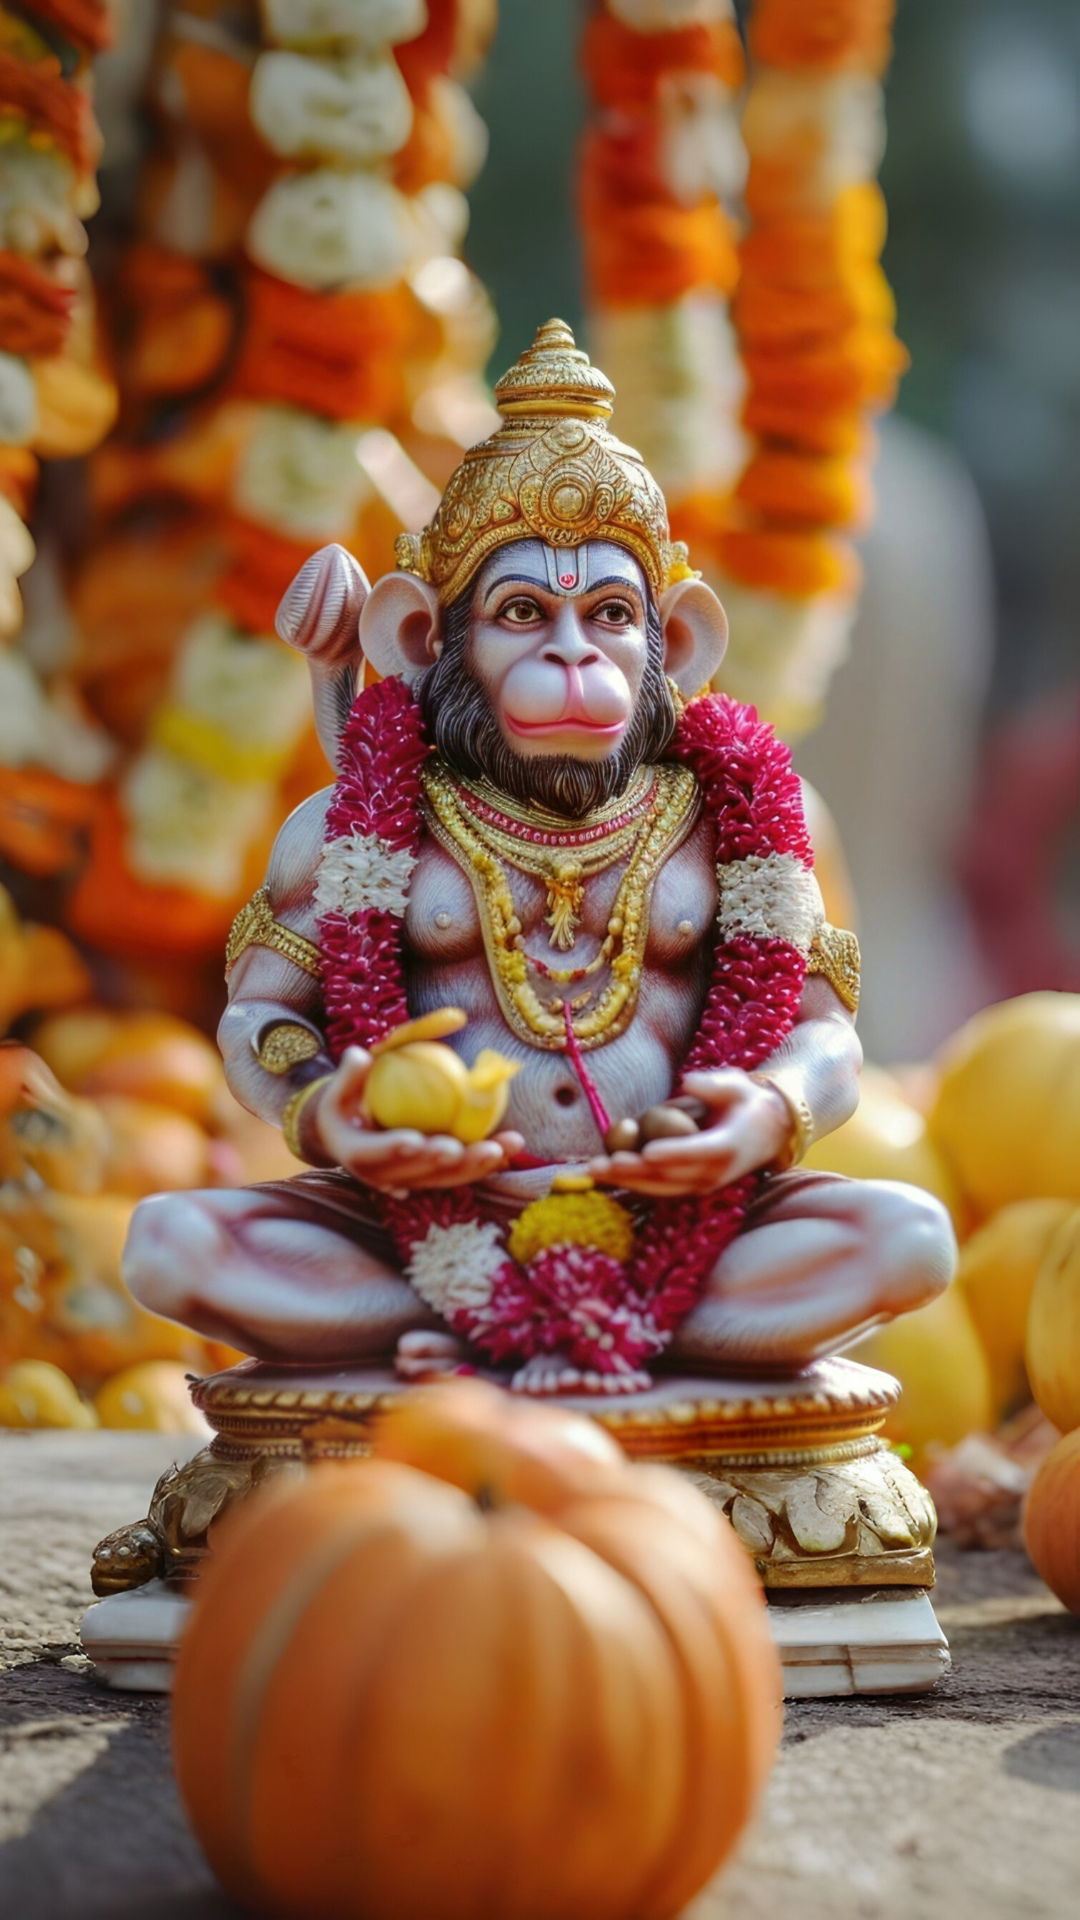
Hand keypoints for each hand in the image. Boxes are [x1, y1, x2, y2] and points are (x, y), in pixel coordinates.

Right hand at [314, 1047, 523, 1193]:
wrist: (348, 1140)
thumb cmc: (344, 1108)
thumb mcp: (337, 1092)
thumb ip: (350, 1075)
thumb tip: (360, 1056)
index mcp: (357, 1155)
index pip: (375, 1154)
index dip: (394, 1149)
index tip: (415, 1140)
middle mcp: (386, 1176)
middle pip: (417, 1172)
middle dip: (442, 1163)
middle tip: (461, 1148)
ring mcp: (412, 1181)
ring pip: (446, 1177)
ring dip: (477, 1165)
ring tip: (505, 1146)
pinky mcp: (432, 1178)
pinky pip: (461, 1172)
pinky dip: (485, 1162)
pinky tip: (512, 1148)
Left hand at [587, 1068, 792, 1198]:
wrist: (768, 1133)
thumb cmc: (748, 1102)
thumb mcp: (738, 1085)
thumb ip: (715, 1084)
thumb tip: (687, 1082)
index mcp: (728, 1146)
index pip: (697, 1152)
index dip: (672, 1153)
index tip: (647, 1151)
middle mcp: (715, 1173)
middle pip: (670, 1176)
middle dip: (634, 1172)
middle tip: (603, 1163)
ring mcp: (702, 1184)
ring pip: (660, 1187)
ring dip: (625, 1181)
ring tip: (593, 1171)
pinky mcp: (691, 1186)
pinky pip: (659, 1188)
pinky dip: (632, 1182)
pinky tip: (605, 1174)